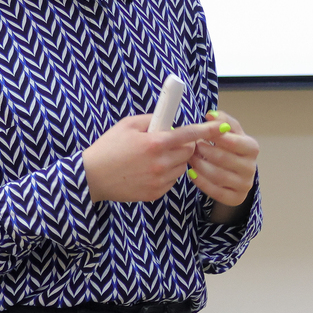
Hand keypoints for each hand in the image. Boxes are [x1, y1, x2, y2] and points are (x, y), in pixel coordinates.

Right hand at [84, 115, 223, 203]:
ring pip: (182, 167)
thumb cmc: (108, 147)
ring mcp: (158, 181)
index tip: (220, 127)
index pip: (188, 134)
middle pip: (188, 152)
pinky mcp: (155, 193)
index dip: (206, 130)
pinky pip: (172, 181)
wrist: (92, 177)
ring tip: (153, 158)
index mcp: (154, 143)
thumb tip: (170, 120)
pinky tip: (148, 171)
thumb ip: (152, 119)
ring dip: (175, 161)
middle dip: (183, 145)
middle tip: (166, 143)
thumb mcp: (127, 125)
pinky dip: (166, 174)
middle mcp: (160, 163)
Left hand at [191, 111, 259, 219]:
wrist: (236, 172)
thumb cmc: (229, 147)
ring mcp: (245, 184)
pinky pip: (216, 192)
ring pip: (218, 176)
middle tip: (192, 147)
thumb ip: (221, 120)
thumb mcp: (229, 131)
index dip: (215, 137)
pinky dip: (201, 182)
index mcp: (252, 148)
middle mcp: (251, 167)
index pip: (234, 141)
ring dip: (200, 166)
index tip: (201, 134)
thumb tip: (210, 115)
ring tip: (190, 158)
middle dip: (204, 152)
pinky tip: (192, 174)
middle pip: (224, 159)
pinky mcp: (236, 198)